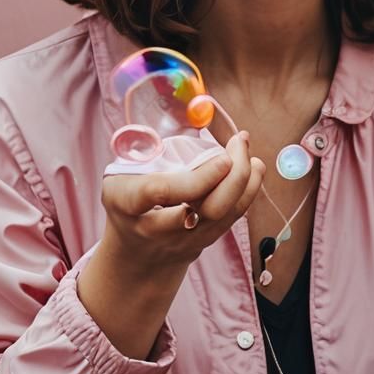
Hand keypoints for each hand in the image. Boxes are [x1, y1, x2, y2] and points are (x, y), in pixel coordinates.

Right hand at [100, 130, 265, 272]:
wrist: (132, 255)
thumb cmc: (126, 199)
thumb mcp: (120, 174)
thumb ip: (145, 150)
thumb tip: (187, 118)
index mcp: (128, 202)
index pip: (163, 192)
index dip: (197, 177)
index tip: (222, 157)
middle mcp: (156, 228)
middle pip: (205, 211)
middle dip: (233, 177)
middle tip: (240, 142)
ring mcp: (182, 241)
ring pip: (224, 216)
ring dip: (245, 180)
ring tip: (247, 149)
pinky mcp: (203, 243)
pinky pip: (231, 219)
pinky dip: (247, 191)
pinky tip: (252, 168)